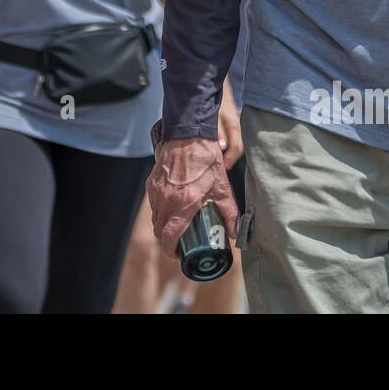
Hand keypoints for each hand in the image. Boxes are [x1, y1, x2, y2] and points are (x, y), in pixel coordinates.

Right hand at [147, 136, 238, 257]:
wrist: (189, 135)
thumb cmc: (206, 161)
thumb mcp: (222, 189)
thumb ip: (230, 214)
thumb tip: (236, 233)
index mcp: (183, 204)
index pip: (168, 237)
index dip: (171, 250)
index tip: (178, 254)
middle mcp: (166, 200)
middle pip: (159, 230)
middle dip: (167, 239)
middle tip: (180, 240)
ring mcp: (156, 190)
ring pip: (155, 217)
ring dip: (163, 224)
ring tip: (177, 222)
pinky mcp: (151, 182)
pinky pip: (153, 203)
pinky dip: (160, 209)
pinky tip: (172, 204)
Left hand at [217, 93, 243, 168]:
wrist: (211, 79)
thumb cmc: (211, 97)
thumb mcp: (212, 116)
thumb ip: (217, 133)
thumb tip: (222, 149)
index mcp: (233, 125)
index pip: (237, 149)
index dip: (230, 160)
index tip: (222, 169)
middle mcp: (236, 125)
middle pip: (236, 147)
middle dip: (228, 158)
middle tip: (218, 167)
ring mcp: (233, 121)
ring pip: (233, 141)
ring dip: (226, 150)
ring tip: (216, 158)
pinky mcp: (227, 118)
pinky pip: (229, 135)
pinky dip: (223, 142)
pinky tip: (215, 144)